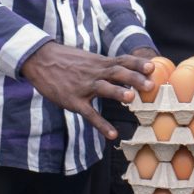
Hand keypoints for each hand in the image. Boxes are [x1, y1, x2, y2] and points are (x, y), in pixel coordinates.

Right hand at [22, 42, 154, 136]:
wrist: (40, 60)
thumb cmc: (66, 61)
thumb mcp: (88, 59)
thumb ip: (105, 65)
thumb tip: (124, 69)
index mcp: (99, 63)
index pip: (122, 60)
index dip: (137, 63)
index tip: (152, 67)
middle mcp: (94, 72)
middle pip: (117, 72)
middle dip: (134, 78)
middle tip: (150, 85)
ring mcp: (83, 86)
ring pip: (103, 88)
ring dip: (117, 92)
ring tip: (130, 98)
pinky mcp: (73, 101)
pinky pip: (88, 113)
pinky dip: (100, 124)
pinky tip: (112, 134)